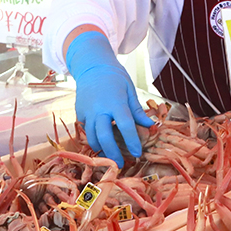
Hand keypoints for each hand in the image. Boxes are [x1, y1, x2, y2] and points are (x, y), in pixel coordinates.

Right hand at [66, 31, 153, 167]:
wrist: (92, 66)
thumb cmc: (115, 78)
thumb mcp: (130, 91)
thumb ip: (138, 111)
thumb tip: (151, 127)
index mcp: (116, 103)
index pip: (126, 126)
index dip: (132, 142)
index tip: (137, 153)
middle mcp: (99, 109)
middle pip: (104, 137)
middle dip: (113, 154)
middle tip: (121, 164)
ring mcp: (87, 112)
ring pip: (92, 138)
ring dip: (102, 149)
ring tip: (111, 156)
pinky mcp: (79, 113)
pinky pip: (86, 131)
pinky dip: (94, 138)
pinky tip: (102, 142)